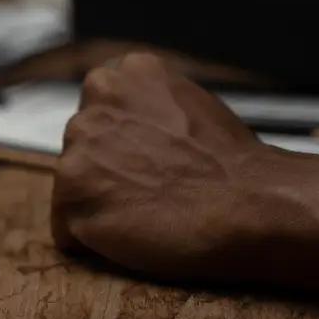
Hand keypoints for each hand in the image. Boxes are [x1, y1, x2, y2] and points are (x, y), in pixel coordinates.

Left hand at [52, 53, 303, 286]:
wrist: (251, 204)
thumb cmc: (231, 165)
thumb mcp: (183, 103)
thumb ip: (141, 106)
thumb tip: (123, 126)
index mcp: (117, 78)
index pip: (94, 115)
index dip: (120, 145)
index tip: (147, 161)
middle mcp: (89, 108)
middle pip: (79, 152)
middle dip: (106, 173)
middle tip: (153, 190)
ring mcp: (76, 153)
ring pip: (72, 191)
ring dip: (101, 206)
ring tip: (148, 212)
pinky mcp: (72, 198)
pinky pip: (67, 230)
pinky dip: (93, 241)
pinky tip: (133, 233)